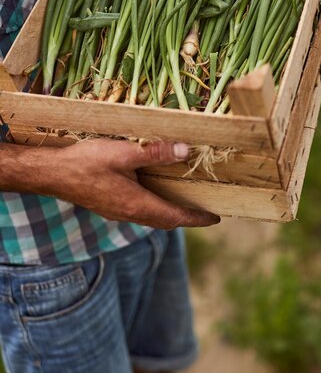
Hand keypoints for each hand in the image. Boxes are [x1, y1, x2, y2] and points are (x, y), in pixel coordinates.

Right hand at [35, 139, 220, 228]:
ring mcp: (117, 212)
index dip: (197, 218)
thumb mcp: (124, 153)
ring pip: (151, 218)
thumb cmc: (86, 163)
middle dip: (186, 218)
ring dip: (170, 213)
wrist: (52, 174)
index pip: (175, 216)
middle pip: (165, 222)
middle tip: (204, 212)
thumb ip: (155, 152)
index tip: (215, 218)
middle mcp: (129, 214)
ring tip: (184, 203)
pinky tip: (153, 193)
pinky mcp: (109, 206)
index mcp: (137, 204)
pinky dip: (154, 207)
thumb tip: (185, 150)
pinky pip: (139, 212)